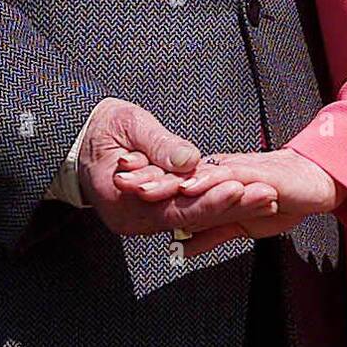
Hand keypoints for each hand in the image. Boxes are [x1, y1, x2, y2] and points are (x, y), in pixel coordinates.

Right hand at [77, 99, 280, 238]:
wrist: (80, 141)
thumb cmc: (101, 129)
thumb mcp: (128, 125)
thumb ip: (158, 145)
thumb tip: (189, 160)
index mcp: (123, 203)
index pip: (173, 209)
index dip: (208, 200)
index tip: (238, 188)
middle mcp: (135, 221)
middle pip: (190, 219)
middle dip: (230, 207)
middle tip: (267, 195)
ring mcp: (145, 220)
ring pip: (193, 219)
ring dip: (231, 209)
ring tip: (267, 197)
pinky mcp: (156, 212)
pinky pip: (189, 213)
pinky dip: (217, 205)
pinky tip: (247, 198)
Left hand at [115, 147, 344, 256]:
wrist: (316, 181)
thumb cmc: (279, 198)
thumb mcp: (238, 222)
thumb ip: (210, 234)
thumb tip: (181, 249)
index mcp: (212, 180)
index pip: (175, 184)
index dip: (151, 186)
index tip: (122, 186)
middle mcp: (219, 172)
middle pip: (177, 177)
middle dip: (148, 180)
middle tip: (120, 179)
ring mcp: (234, 171)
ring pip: (195, 176)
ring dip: (168, 181)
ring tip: (143, 185)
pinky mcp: (253, 173)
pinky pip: (227, 177)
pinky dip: (208, 181)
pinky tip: (190, 184)